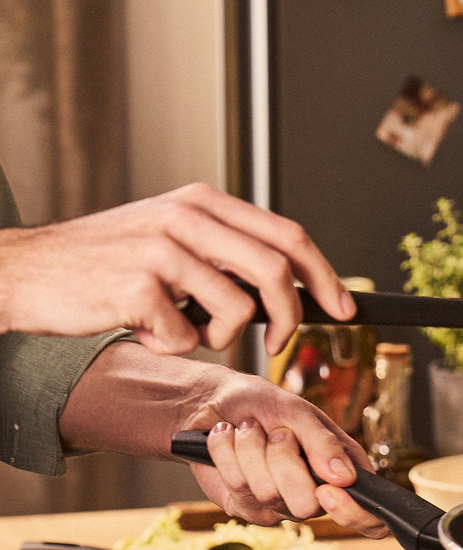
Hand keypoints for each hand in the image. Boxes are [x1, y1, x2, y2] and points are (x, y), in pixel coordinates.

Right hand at [0, 183, 355, 354]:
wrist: (29, 272)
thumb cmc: (108, 264)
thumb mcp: (173, 237)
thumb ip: (227, 250)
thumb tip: (296, 287)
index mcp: (203, 202)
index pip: (288, 236)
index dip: (325, 277)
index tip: (344, 310)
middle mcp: (186, 217)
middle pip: (275, 272)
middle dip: (291, 319)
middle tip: (279, 347)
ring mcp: (161, 250)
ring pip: (236, 311)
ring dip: (217, 336)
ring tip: (181, 327)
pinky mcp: (137, 287)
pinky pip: (188, 337)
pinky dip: (173, 345)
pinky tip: (142, 328)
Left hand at [194, 419, 388, 536]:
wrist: (219, 400)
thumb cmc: (266, 404)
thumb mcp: (300, 412)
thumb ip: (324, 444)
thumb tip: (346, 478)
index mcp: (343, 474)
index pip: (368, 519)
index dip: (353, 514)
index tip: (327, 489)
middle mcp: (315, 496)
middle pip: (307, 506)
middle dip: (283, 460)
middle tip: (277, 434)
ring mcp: (280, 505)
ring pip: (267, 493)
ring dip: (250, 448)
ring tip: (248, 429)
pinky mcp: (247, 506)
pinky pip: (237, 487)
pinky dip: (227, 452)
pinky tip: (229, 438)